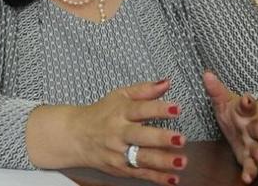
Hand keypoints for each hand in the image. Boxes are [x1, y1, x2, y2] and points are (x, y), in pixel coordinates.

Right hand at [27, 79, 186, 185]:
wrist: (75, 136)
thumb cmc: (101, 114)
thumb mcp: (120, 96)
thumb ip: (145, 90)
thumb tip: (166, 83)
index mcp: (121, 112)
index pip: (141, 109)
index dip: (159, 109)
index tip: (176, 108)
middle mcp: (119, 133)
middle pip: (141, 136)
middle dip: (161, 138)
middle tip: (180, 139)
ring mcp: (119, 153)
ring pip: (142, 158)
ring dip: (163, 161)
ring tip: (181, 161)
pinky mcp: (120, 168)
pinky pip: (140, 173)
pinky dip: (157, 178)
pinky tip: (173, 178)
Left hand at [202, 72, 257, 183]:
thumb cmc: (239, 115)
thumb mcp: (227, 102)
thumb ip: (216, 91)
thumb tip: (206, 73)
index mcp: (247, 111)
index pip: (248, 105)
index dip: (248, 103)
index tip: (247, 100)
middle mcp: (254, 127)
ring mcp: (256, 144)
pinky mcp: (253, 159)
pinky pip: (253, 167)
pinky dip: (251, 172)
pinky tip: (246, 178)